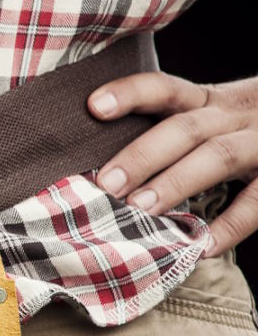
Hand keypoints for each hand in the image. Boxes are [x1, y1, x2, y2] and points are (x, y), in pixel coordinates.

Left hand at [89, 73, 257, 253]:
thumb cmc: (244, 131)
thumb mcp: (215, 117)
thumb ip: (172, 133)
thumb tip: (105, 172)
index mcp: (209, 100)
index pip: (166, 88)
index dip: (131, 93)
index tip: (94, 106)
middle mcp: (236, 115)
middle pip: (186, 128)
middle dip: (143, 155)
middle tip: (107, 184)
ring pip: (219, 156)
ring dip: (177, 183)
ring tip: (141, 210)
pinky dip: (230, 226)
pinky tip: (201, 247)